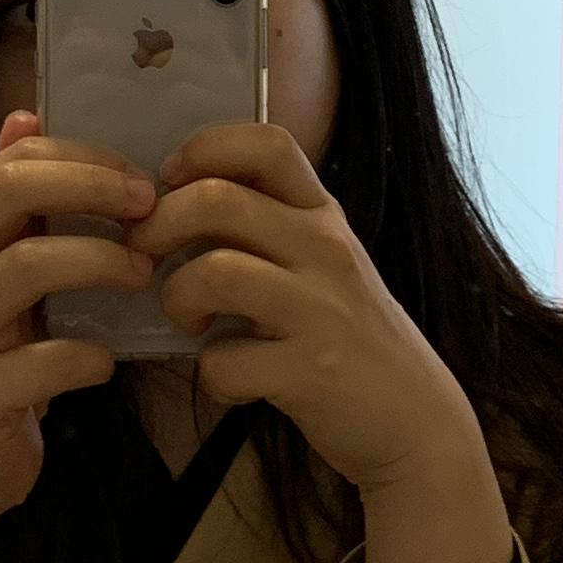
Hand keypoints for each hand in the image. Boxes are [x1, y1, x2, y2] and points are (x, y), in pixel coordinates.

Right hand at [0, 112, 149, 562]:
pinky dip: (85, 355)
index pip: (11, 165)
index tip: (146, 178)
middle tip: (151, 205)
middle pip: (8, 196)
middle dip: (90, 188)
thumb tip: (26, 116)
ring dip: (97, 262)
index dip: (82, 160)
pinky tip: (111, 358)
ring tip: (143, 274)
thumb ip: (11, 206)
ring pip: (22, 270)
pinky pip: (36, 364)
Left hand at [130, 124, 513, 562]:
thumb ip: (267, 228)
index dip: (202, 150)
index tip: (171, 185)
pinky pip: (225, 361)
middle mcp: (326, 249)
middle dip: (158, 226)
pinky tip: (231, 378)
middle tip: (147, 258)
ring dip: (177, 297)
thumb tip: (172, 204)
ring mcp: (322, 309)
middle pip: (218, 199)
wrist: (415, 419)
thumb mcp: (322, 264)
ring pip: (215, 272)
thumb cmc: (348, 338)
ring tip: (190, 319)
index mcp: (323, 215)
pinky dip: (212, 374)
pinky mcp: (311, 371)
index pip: (266, 143)